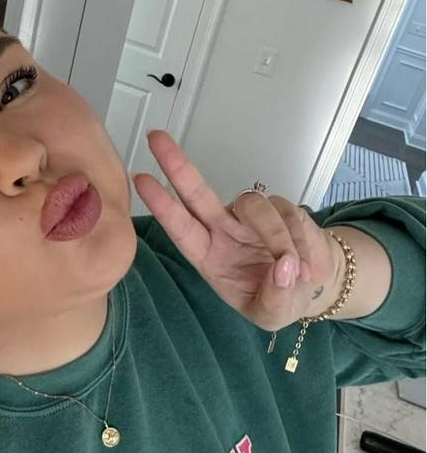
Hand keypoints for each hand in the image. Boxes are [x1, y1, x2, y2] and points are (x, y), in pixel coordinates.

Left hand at [132, 130, 340, 330]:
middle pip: (197, 192)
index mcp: (208, 254)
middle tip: (156, 138)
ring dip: (277, 237)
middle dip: (177, 165)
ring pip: (255, 206)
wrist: (312, 286)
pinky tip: (307, 266)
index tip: (141, 180)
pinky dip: (301, 242)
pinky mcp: (282, 207)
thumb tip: (283, 267)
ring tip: (296, 270)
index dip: (162, 204)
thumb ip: (276, 296)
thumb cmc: (276, 299)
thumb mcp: (272, 313)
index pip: (181, 226)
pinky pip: (290, 215)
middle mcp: (222, 229)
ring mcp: (250, 216)